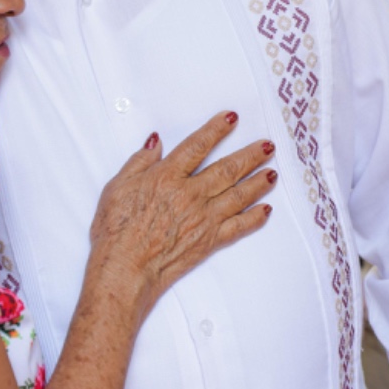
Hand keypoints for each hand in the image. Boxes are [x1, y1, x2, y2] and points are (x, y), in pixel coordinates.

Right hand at [88, 111, 276, 320]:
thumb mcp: (117, 187)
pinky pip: (239, 227)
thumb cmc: (115, 231)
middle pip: (228, 169)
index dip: (216, 130)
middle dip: (250, 155)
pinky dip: (255, 218)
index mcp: (167, 177)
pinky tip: (266, 210)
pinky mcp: (209, 241)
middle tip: (268, 145)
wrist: (124, 269)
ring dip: (258, 182)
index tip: (232, 118)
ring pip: (239, 195)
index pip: (197, 146)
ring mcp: (203, 218)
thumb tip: (156, 142)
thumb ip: (139, 162)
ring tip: (272, 172)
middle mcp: (190, 194)